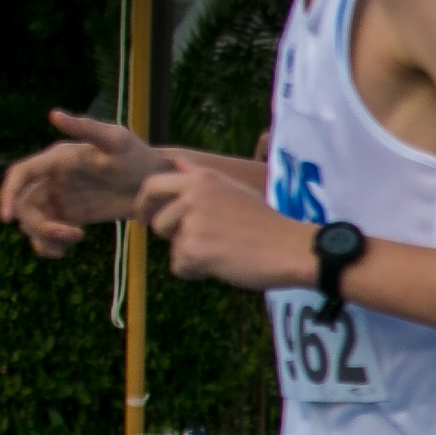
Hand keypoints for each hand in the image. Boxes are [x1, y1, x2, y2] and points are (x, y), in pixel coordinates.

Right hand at [0, 109, 171, 256]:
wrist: (158, 181)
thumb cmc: (138, 155)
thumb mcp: (116, 140)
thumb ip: (87, 128)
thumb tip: (54, 114)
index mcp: (57, 159)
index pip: (20, 175)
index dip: (8, 194)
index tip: (7, 218)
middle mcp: (52, 178)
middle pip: (25, 204)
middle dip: (38, 223)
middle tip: (70, 234)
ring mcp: (60, 198)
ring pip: (34, 221)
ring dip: (44, 236)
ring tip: (74, 240)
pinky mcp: (71, 216)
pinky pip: (48, 233)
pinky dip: (48, 244)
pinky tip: (61, 252)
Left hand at [137, 152, 312, 291]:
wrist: (291, 248)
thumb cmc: (267, 223)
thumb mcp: (234, 188)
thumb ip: (201, 178)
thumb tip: (176, 162)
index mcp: (201, 179)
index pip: (153, 185)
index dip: (144, 202)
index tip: (145, 214)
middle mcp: (192, 197)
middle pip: (156, 220)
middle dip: (165, 234)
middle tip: (180, 242)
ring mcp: (191, 223)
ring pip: (170, 245)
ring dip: (187, 254)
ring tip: (219, 253)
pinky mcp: (193, 250)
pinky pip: (179, 266)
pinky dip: (196, 272)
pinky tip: (222, 266)